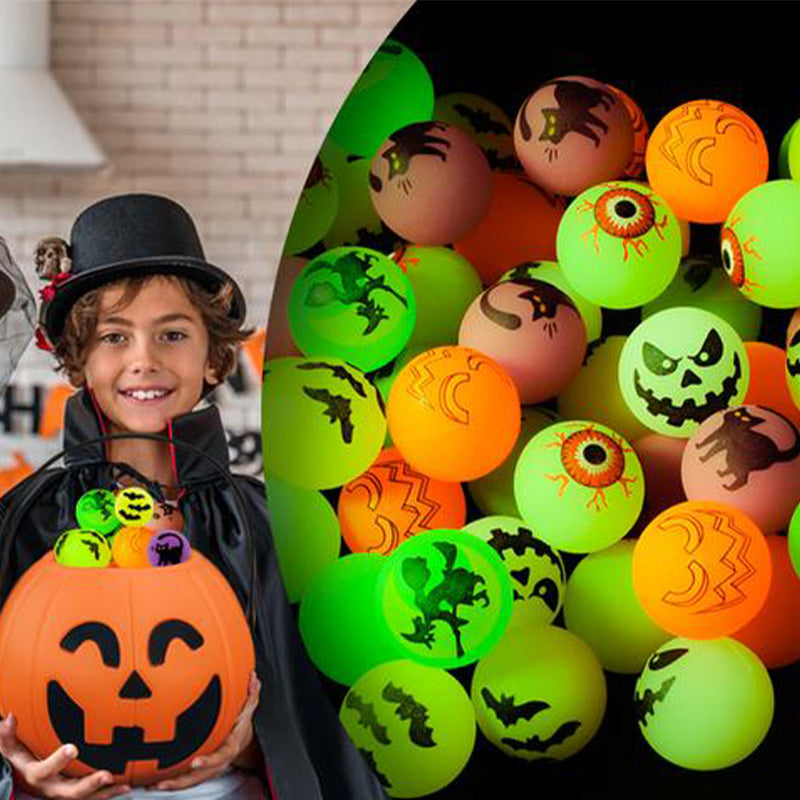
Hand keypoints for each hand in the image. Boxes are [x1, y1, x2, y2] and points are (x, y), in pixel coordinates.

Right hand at [0, 713, 130, 798]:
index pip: (45, 771)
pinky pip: (94, 797)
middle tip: (106, 774)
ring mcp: (65, 793)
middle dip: (89, 784)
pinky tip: (126, 785)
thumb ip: (8, 735)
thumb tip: (10, 718)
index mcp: (36, 776)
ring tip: (123, 785)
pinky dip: (110, 793)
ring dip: (105, 793)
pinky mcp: (76, 795)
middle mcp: (52, 788)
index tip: (73, 748)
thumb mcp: (9, 749)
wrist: (22, 780)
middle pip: (71, 792)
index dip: (58, 761)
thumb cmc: (19, 760)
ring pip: (86, 798)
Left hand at [149, 671, 261, 791]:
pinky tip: (154, 782)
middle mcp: (219, 761)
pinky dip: (172, 782)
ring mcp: (209, 768)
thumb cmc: (241, 723)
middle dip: (182, 781)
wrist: (243, 739)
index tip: (195, 762)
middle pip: (201, 776)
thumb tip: (253, 678)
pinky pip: (186, 779)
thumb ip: (251, 694)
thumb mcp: (248, 709)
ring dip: (173, 785)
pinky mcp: (201, 770)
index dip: (209, 761)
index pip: (221, 756)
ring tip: (154, 785)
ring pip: (191, 781)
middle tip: (164, 782)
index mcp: (230, 746)